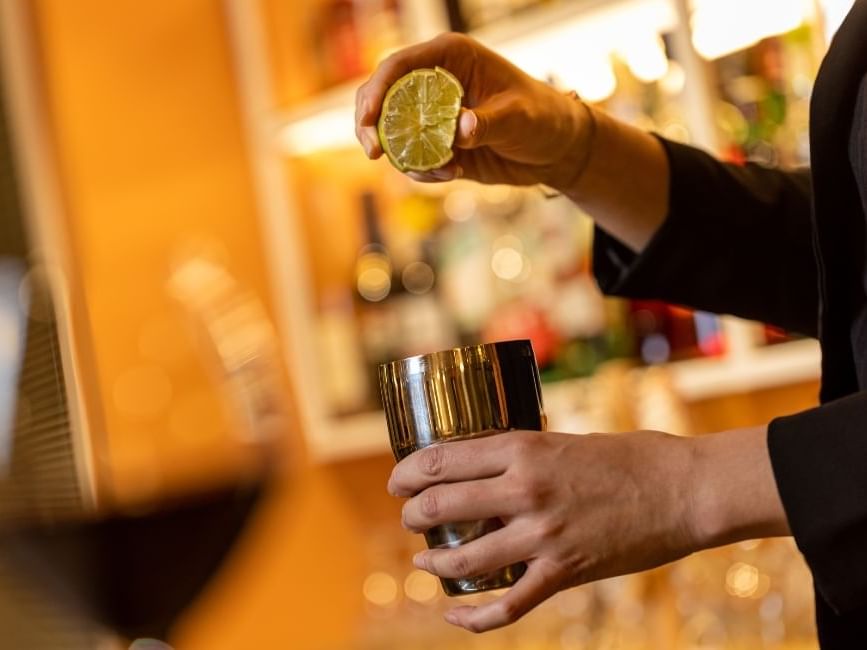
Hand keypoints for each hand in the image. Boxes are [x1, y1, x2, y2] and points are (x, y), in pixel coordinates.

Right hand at [355, 33, 592, 189]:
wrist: (556, 149)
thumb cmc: (543, 118)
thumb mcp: (518, 117)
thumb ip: (487, 122)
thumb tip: (458, 130)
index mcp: (450, 58)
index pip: (398, 66)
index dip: (376, 89)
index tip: (368, 120)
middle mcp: (434, 83)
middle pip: (381, 97)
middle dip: (370, 125)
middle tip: (374, 153)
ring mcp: (433, 116)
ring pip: (392, 132)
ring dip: (403, 156)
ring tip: (442, 170)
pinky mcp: (438, 145)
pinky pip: (413, 158)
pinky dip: (422, 171)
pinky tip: (451, 174)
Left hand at [388, 426, 788, 632]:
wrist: (681, 489)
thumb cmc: (626, 457)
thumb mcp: (562, 440)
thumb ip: (522, 455)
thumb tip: (485, 467)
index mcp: (522, 449)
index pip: (442, 460)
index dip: (409, 472)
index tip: (399, 480)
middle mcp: (524, 491)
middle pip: (442, 506)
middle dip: (414, 514)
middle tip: (409, 518)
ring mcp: (542, 535)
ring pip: (464, 558)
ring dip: (433, 564)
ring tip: (423, 563)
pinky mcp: (563, 572)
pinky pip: (508, 605)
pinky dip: (476, 618)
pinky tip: (456, 617)